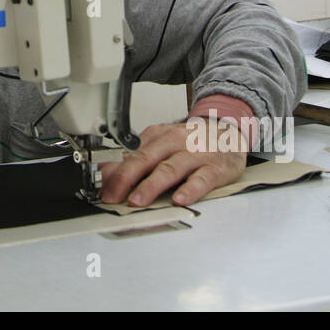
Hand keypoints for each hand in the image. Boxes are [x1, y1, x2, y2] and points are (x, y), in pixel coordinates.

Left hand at [98, 118, 247, 206]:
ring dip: (151, 186)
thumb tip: (108, 174)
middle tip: (112, 196)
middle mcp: (175, 142)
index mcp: (158, 136)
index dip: (113, 171)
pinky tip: (179, 199)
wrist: (229, 129)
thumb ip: (138, 157)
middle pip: (145, 159)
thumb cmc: (192, 141)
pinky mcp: (216, 168)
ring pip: (170, 169)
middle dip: (125, 178)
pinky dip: (190, 189)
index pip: (130, 153)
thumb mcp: (163, 143)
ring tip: (137, 201)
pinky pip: (202, 179)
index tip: (100, 187)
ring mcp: (196, 154)